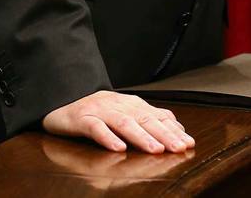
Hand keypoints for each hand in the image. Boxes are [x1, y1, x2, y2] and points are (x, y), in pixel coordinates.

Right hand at [42, 90, 194, 153]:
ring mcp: (101, 111)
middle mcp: (120, 105)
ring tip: (155, 149)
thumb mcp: (125, 113)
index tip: (189, 143)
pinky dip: (107, 137)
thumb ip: (148, 119)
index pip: (157, 117)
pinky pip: (95, 128)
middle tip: (179, 148)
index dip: (174, 130)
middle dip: (164, 134)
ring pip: (124, 123)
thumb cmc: (98, 111)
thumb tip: (177, 128)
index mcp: (132, 104)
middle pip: (145, 120)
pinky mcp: (81, 118)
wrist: (62, 100)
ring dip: (141, 137)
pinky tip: (118, 148)